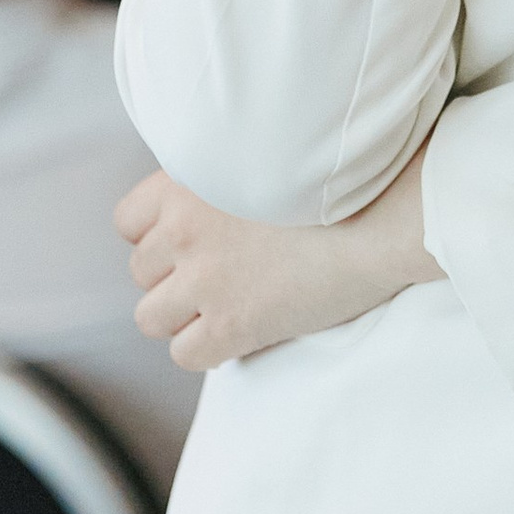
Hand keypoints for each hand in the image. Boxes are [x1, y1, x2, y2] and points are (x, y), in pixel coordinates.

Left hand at [117, 155, 435, 370]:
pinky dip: (208, 350)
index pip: (128, 221)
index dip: (158, 237)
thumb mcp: (263, 159)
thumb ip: (219, 181)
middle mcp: (185, 228)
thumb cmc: (342, 182)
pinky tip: (242, 333)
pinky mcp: (232, 323)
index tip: (195, 243)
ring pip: (150, 317)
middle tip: (225, 276)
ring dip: (184, 317)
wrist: (386, 214)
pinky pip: (184, 355)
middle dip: (177, 278)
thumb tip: (202, 212)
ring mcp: (205, 278)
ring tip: (228, 307)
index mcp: (188, 181)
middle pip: (141, 272)